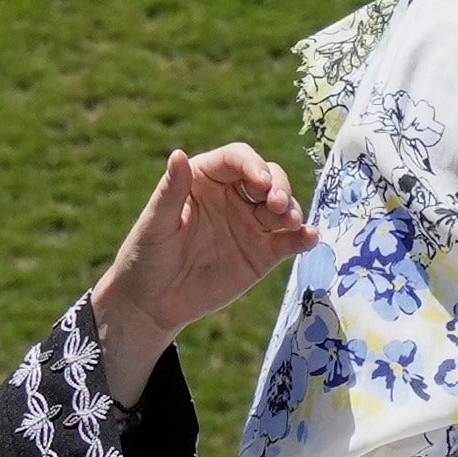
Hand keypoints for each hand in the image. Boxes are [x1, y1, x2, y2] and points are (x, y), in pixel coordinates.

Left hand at [82, 144, 311, 361]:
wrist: (154, 303)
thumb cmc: (147, 256)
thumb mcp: (155, 223)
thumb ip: (171, 191)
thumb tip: (178, 153)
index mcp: (206, 179)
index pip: (237, 159)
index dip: (253, 165)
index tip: (260, 182)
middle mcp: (234, 196)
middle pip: (268, 178)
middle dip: (278, 187)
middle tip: (276, 205)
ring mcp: (251, 224)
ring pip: (282, 206)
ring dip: (292, 209)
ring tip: (291, 222)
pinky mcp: (264, 253)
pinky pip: (289, 240)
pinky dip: (303, 237)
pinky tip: (310, 238)